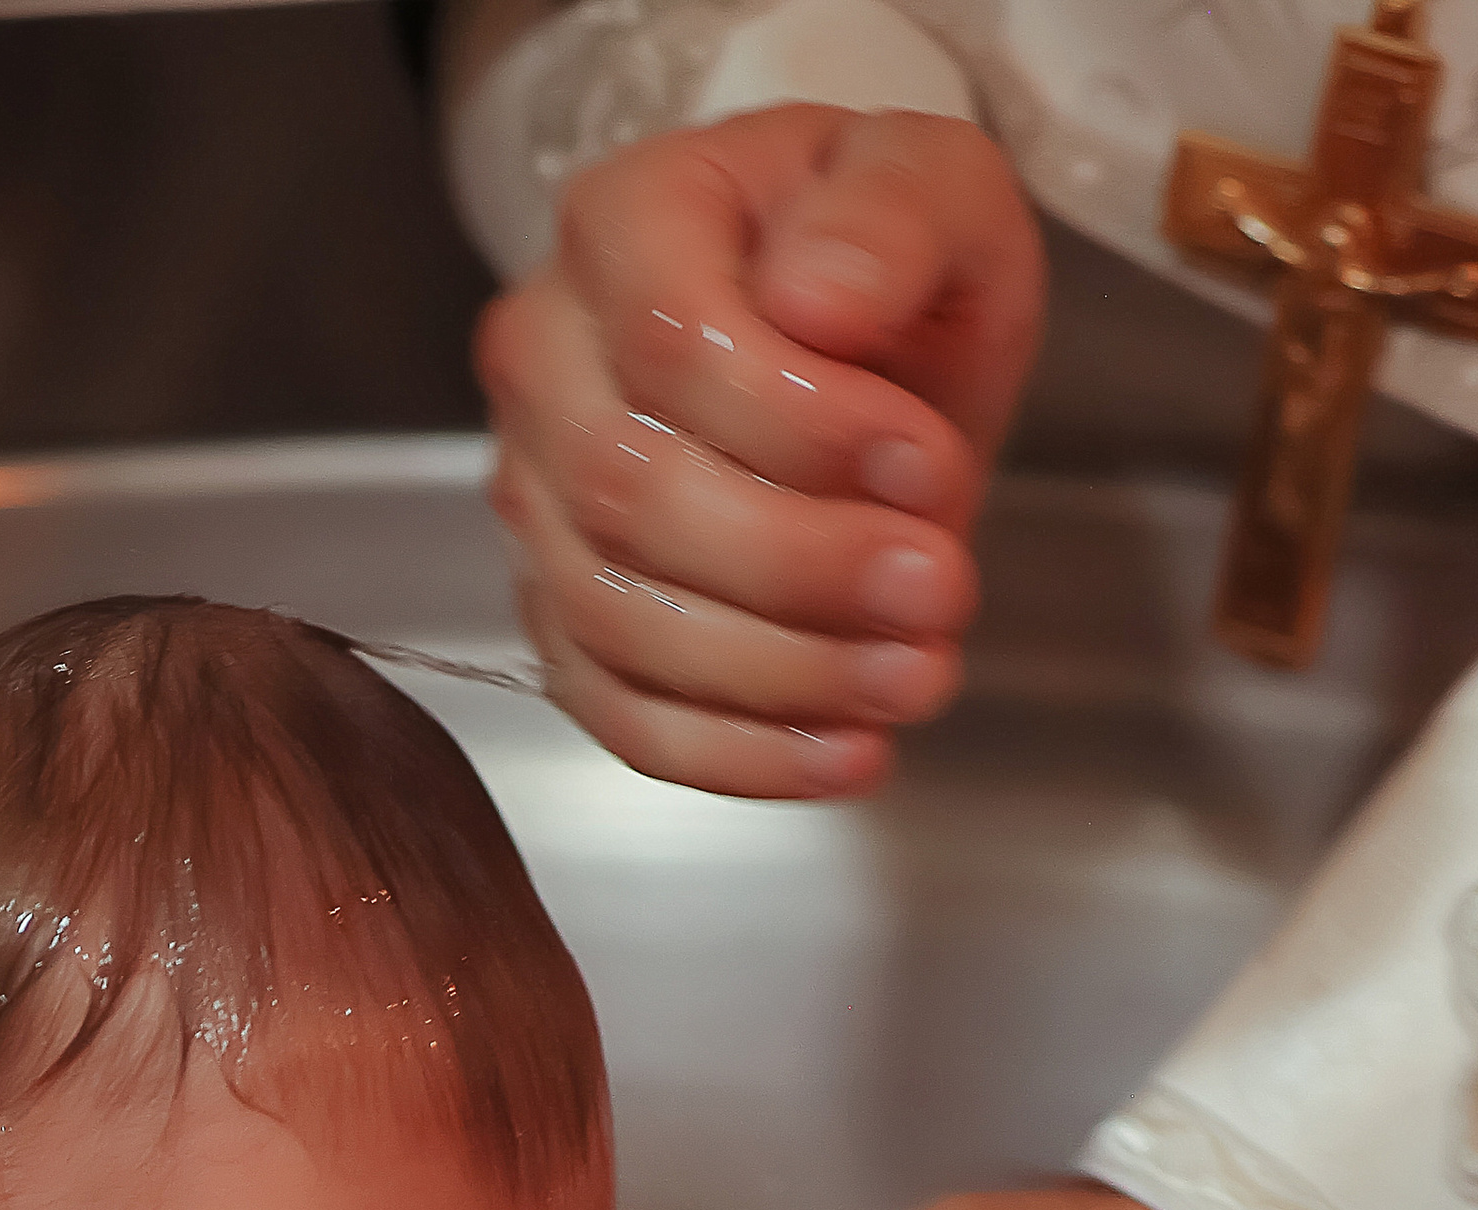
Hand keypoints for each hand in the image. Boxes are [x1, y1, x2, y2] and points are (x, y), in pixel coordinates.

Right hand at [476, 105, 1044, 798]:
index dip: (804, 430)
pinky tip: (847, 753)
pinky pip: (619, 714)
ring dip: (782, 673)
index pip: (673, 345)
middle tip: (940, 589)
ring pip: (619, 620)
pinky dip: (736, 755)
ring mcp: (538, 499)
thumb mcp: (934, 187)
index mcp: (625, 225)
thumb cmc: (884, 262)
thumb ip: (892, 216)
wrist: (863, 346)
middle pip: (630, 494)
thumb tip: (819, 296)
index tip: (934, 466)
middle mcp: (546, 361)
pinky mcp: (565, 616)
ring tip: (917, 674)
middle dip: (800, 566)